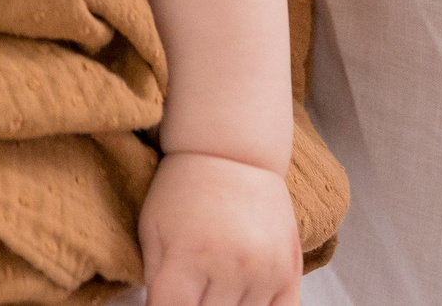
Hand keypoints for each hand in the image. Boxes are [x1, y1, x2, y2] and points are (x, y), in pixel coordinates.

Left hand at [139, 149, 302, 305]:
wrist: (234, 151)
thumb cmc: (185, 188)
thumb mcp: (152, 228)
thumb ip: (153, 278)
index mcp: (188, 256)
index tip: (167, 303)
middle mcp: (230, 267)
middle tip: (192, 290)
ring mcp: (264, 272)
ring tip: (216, 289)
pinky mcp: (289, 272)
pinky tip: (245, 300)